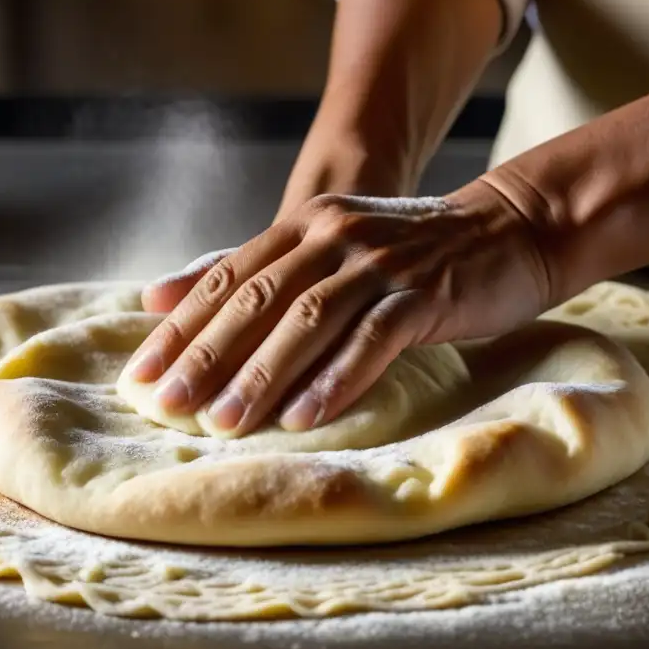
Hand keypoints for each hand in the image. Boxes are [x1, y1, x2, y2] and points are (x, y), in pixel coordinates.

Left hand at [124, 181, 551, 435]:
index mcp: (304, 225)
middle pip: (257, 298)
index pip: (227, 277)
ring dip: (262, 374)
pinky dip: (335, 379)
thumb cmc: (408, 255)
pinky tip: (304, 418)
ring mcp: (380, 263)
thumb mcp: (327, 249)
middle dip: (207, 355)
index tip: (141, 376)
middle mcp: (334, 235)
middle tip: (168, 405)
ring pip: (308, 319)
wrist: (507, 229)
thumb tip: (158, 298)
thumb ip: (250, 271)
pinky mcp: (423, 293)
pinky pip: (372, 340)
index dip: (181, 328)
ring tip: (224, 423)